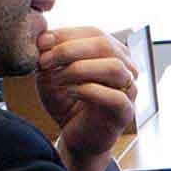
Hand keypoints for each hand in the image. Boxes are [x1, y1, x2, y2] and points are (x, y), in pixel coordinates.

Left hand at [36, 27, 137, 159]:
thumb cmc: (67, 104)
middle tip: (45, 61)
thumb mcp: (51, 75)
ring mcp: (129, 90)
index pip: (95, 32)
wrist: (76, 137)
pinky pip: (116, 97)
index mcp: (112, 54)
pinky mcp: (126, 112)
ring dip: (79, 69)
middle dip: (69, 49)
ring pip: (114, 67)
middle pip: (105, 45)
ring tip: (58, 78)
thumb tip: (44, 37)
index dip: (66, 34)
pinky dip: (89, 91)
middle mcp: (126, 68)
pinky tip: (70, 92)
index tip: (41, 43)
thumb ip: (49, 56)